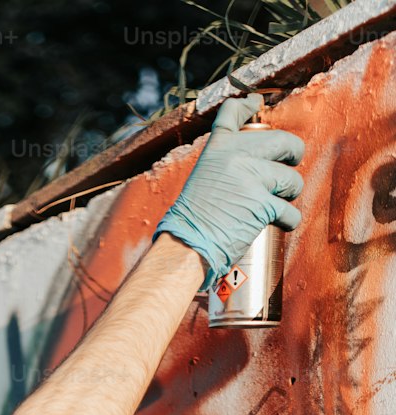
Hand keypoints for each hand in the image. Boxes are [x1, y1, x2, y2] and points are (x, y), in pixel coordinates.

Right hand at [152, 92, 304, 290]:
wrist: (186, 245)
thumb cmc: (193, 220)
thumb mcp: (203, 178)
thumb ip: (226, 163)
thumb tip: (259, 159)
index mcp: (218, 147)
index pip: (232, 111)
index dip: (248, 105)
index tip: (256, 104)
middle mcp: (236, 156)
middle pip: (284, 141)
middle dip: (294, 154)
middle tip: (291, 164)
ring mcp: (252, 178)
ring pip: (292, 180)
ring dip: (289, 194)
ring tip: (276, 204)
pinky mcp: (263, 204)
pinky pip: (291, 212)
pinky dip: (288, 221)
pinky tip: (279, 224)